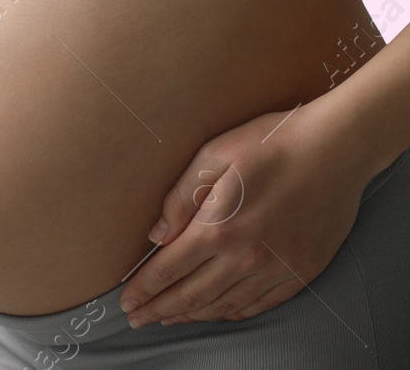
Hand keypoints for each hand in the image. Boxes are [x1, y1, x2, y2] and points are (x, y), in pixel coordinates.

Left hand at [119, 105, 374, 327]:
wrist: (337, 149)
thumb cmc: (271, 143)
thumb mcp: (214, 156)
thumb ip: (180, 198)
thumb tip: (155, 235)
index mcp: (219, 229)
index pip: (169, 270)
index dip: (144, 289)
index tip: (126, 302)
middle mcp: (247, 258)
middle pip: (192, 295)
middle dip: (160, 309)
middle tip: (137, 318)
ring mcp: (277, 269)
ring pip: (225, 305)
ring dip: (192, 315)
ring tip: (168, 318)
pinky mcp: (301, 271)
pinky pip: (260, 304)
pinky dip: (232, 312)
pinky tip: (217, 312)